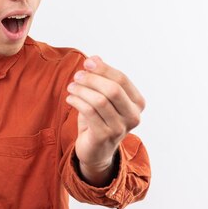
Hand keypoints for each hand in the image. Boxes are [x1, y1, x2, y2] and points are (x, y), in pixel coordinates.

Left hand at [66, 56, 144, 184]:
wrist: (96, 150)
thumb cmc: (100, 119)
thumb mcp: (103, 97)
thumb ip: (101, 78)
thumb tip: (94, 58)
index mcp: (137, 103)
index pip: (122, 79)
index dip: (103, 69)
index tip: (87, 62)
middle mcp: (133, 116)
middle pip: (113, 89)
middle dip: (92, 79)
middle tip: (77, 76)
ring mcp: (120, 128)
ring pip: (99, 101)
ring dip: (82, 90)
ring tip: (71, 87)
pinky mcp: (104, 136)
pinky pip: (89, 112)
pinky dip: (77, 101)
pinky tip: (70, 99)